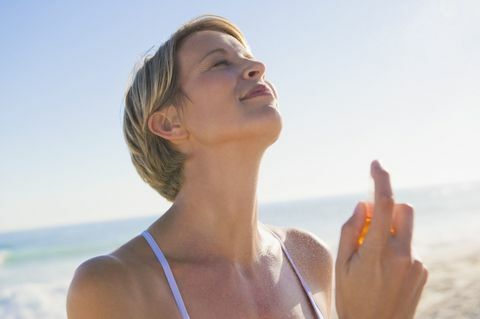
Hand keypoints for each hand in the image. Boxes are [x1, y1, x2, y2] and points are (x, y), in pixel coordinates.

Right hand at [335, 160, 427, 318]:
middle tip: (368, 222)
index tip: (376, 164)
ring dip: (390, 230)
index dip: (381, 180)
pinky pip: (409, 246)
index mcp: (378, 253)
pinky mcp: (423, 271)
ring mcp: (416, 264)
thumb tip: (364, 204)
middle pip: (404, 210)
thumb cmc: (351, 297)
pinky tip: (383, 269)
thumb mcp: (341, 264)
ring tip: (373, 254)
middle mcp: (403, 255)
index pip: (385, 205)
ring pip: (405, 229)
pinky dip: (396, 247)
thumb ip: (350, 230)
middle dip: (388, 207)